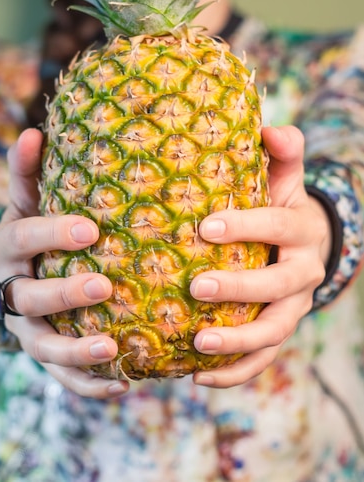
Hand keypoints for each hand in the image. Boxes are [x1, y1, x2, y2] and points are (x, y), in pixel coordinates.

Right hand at [0, 128, 128, 398]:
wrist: (18, 272)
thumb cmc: (36, 226)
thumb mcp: (30, 197)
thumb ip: (29, 170)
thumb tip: (33, 132)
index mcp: (7, 246)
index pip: (22, 238)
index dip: (51, 234)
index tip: (91, 229)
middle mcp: (11, 289)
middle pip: (29, 296)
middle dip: (64, 293)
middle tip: (104, 286)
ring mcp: (25, 326)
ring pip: (42, 343)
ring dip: (75, 348)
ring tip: (112, 347)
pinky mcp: (44, 354)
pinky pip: (61, 376)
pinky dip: (88, 383)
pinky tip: (123, 383)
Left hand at [190, 125, 328, 387]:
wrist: (304, 244)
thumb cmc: (280, 205)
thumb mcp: (284, 177)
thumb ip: (282, 151)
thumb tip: (268, 127)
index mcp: (300, 230)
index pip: (277, 227)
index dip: (247, 226)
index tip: (207, 226)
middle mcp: (303, 272)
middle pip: (276, 285)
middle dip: (238, 287)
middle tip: (197, 286)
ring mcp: (294, 307)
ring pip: (273, 331)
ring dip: (237, 341)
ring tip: (197, 344)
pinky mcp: (280, 332)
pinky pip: (263, 359)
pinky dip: (234, 372)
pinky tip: (197, 376)